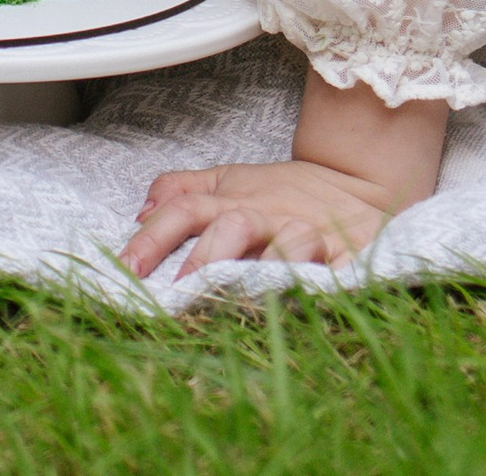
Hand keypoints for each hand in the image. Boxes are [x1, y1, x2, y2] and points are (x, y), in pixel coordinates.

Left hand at [121, 158, 404, 273]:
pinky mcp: (349, 258)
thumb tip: (140, 210)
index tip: (127, 269)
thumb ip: (183, 190)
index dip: (154, 238)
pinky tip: (307, 303)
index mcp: (233, 200)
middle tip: (183, 290)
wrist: (357, 186)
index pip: (185, 211)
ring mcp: (309, 235)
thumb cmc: (284, 193)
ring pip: (289, 244)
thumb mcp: (229, 182)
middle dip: (206, 258)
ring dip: (266, 269)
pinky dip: (324, 285)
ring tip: (244, 298)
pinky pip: (338, 273)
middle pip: (232, 227)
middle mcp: (268, 216)